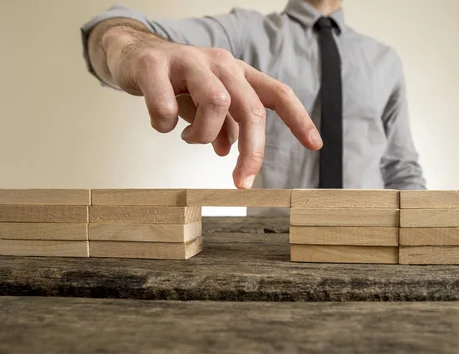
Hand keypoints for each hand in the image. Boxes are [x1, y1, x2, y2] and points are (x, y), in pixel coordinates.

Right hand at [102, 26, 321, 188]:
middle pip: (251, 108)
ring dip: (203, 135)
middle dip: (251, 152)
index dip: (298, 119)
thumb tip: (229, 152)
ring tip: (188, 137)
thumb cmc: (177, 82)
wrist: (131, 54)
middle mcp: (220, 63)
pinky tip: (162, 124)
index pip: (277, 93)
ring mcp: (188, 61)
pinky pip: (167, 106)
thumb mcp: (206, 104)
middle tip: (242, 182)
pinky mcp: (155, 65)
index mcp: (237, 73)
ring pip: (216, 104)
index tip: (315, 145)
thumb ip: (223, 125)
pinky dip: (166, 125)